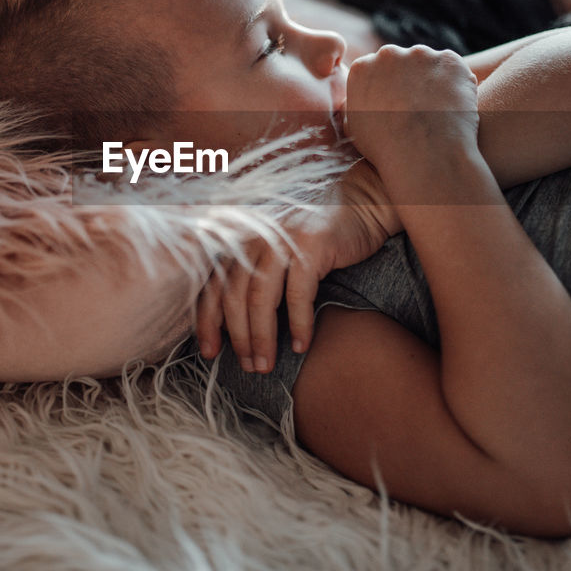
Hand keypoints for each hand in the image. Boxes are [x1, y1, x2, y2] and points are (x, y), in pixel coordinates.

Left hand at [194, 159, 400, 372]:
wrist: (363, 204)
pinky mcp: (311, 244)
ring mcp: (282, 239)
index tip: (211, 352)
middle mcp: (256, 237)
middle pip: (234, 296)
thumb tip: (236, 325)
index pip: (213, 285)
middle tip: (249, 367)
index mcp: (243, 240)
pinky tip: (300, 345)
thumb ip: (256, 275)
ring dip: (262, 337)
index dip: (207, 322)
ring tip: (267, 364)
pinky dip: (298, 323)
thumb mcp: (280, 251)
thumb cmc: (320, 236)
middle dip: (238, 337)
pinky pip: (298, 293)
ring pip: (261, 297)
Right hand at [342, 44, 480, 175]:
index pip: (375, 70)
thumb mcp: (354, 128)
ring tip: (437, 110)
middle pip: (401, 62)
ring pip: (428, 64)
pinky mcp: (449, 60)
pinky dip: (456, 84)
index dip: (387, 88)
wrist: (423, 152)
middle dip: (409, 79)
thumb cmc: (385, 147)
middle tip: (418, 107)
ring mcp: (421, 54)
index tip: (395, 104)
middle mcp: (389, 54)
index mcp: (362, 68)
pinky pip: (454, 70)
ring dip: (432, 80)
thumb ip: (354, 105)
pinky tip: (453, 106)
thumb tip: (354, 101)